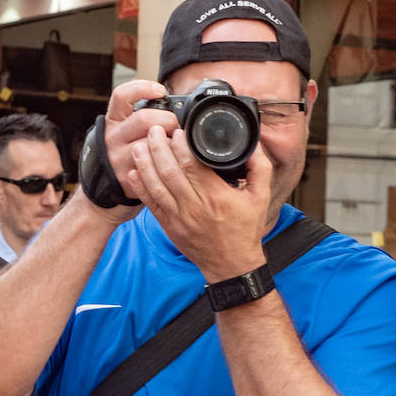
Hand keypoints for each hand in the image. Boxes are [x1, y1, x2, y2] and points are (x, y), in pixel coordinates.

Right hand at [86, 79, 178, 225]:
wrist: (100, 194)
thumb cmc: (119, 157)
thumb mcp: (120, 133)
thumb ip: (137, 118)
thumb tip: (169, 104)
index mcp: (112, 121)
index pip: (122, 95)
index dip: (142, 88)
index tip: (159, 90)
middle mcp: (112, 137)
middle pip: (145, 118)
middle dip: (168, 120)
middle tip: (174, 127)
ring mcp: (118, 158)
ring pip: (152, 143)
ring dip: (170, 144)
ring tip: (174, 147)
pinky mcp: (128, 177)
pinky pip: (155, 166)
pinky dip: (167, 163)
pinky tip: (170, 163)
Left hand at [118, 123, 270, 282]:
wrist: (231, 266)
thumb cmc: (244, 231)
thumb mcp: (261, 197)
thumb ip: (259, 168)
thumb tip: (252, 144)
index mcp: (216, 197)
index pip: (192, 165)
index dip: (181, 146)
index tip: (177, 131)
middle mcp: (194, 207)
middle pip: (170, 171)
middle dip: (158, 148)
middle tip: (153, 130)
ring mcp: (179, 218)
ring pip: (156, 186)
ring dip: (145, 164)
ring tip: (139, 145)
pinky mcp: (169, 226)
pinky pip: (150, 204)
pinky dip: (140, 187)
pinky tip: (133, 172)